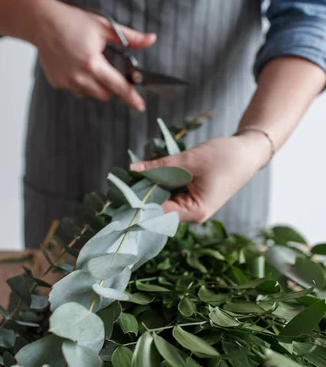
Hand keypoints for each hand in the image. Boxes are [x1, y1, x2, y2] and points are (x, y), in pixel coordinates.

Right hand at [32, 0, 155, 110]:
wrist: (42, 23)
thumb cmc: (73, 22)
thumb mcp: (104, 26)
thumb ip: (130, 37)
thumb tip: (151, 39)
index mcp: (92, 63)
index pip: (118, 86)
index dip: (131, 97)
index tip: (140, 106)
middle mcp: (79, 76)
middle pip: (105, 95)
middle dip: (110, 87)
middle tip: (107, 70)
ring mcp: (67, 82)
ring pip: (89, 93)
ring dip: (94, 85)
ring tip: (86, 63)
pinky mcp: (57, 83)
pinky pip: (75, 89)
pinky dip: (79, 81)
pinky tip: (74, 64)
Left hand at [130, 131, 271, 221]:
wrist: (249, 152)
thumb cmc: (225, 157)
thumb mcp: (190, 160)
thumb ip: (160, 166)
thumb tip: (133, 169)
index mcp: (195, 212)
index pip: (159, 213)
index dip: (138, 205)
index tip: (117, 198)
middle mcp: (193, 214)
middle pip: (159, 209)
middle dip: (140, 196)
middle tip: (117, 186)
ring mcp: (192, 206)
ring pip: (163, 200)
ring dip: (149, 189)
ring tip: (128, 179)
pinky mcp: (192, 196)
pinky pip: (170, 193)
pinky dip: (159, 184)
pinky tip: (144, 175)